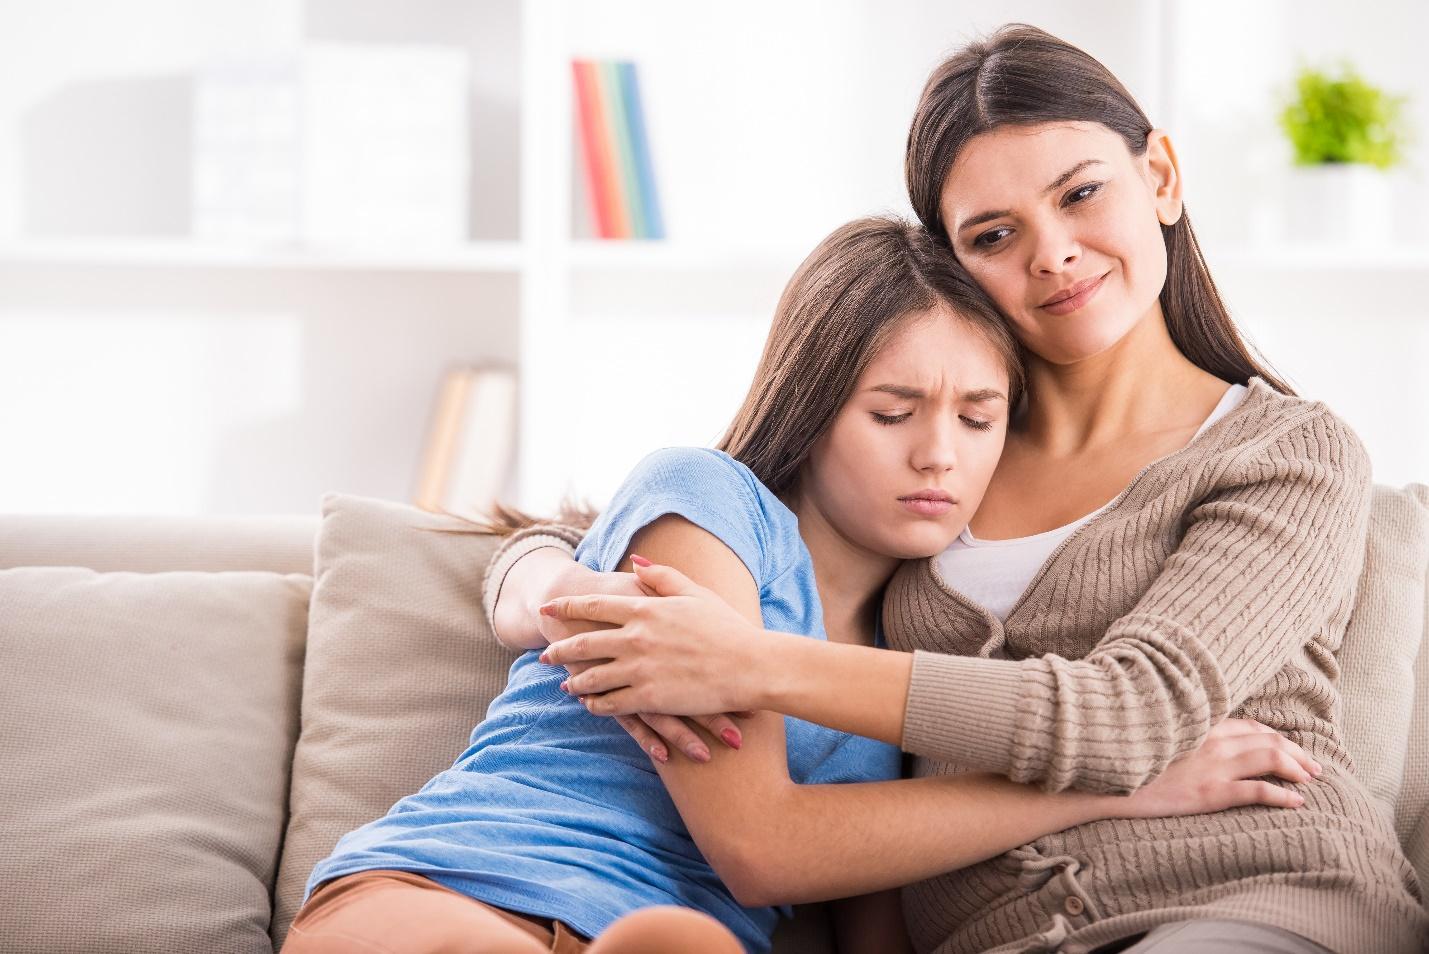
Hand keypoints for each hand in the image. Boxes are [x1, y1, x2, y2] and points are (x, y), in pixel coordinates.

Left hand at [538, 559, 766, 716]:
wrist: (750, 665)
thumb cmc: (727, 628)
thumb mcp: (695, 593)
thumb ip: (661, 576)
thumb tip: (633, 562)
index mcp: (645, 608)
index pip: (593, 605)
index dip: (566, 608)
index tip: (547, 609)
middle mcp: (636, 637)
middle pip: (584, 643)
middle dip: (561, 649)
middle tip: (546, 655)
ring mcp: (640, 669)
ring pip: (593, 677)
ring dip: (576, 682)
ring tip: (566, 685)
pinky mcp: (649, 697)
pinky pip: (611, 703)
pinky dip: (596, 705)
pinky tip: (591, 706)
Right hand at [1113, 718, 1321, 817]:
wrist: (1104, 780)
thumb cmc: (1126, 758)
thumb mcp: (1157, 736)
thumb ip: (1181, 732)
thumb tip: (1195, 737)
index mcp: (1198, 724)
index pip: (1249, 725)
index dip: (1275, 736)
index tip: (1291, 747)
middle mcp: (1211, 739)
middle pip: (1267, 739)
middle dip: (1296, 752)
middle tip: (1313, 767)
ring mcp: (1212, 765)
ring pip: (1270, 759)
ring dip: (1296, 768)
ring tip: (1311, 780)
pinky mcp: (1210, 791)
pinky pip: (1257, 790)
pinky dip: (1282, 796)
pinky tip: (1296, 803)